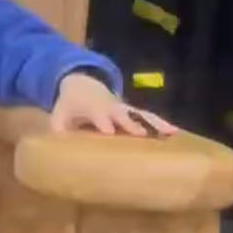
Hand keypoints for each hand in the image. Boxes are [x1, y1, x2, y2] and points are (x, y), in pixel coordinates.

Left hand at [51, 71, 176, 136]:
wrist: (82, 84)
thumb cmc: (70, 105)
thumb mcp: (59, 116)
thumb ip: (58, 130)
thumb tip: (58, 148)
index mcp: (92, 107)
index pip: (98, 115)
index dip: (103, 123)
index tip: (110, 132)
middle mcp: (111, 107)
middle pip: (123, 114)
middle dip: (131, 123)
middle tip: (142, 134)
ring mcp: (124, 108)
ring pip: (142, 113)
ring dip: (156, 122)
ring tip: (171, 132)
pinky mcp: (133, 112)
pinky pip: (149, 116)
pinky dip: (161, 123)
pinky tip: (175, 132)